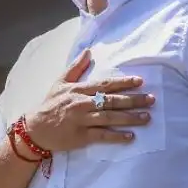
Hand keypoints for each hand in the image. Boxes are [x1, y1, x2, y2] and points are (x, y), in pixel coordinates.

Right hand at [20, 50, 155, 152]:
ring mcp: (82, 121)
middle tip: (151, 99)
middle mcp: (82, 104)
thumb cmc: (50, 104)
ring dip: (130, 118)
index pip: (105, 84)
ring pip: (110, 118)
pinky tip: (130, 136)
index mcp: (79, 90)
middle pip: (112, 101)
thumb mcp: (60, 82)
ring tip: (147, 117)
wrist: (35, 128)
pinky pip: (102, 135)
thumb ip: (76, 67)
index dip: (124, 83)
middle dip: (134, 100)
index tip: (140, 81)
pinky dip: (117, 136)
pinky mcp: (81, 136)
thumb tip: (88, 51)